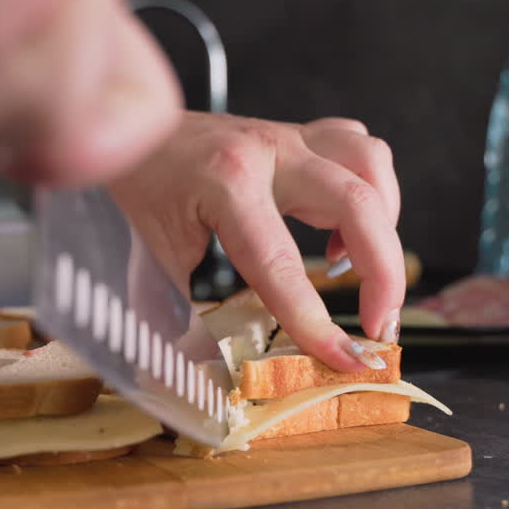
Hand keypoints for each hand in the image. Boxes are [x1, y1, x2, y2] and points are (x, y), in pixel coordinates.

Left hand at [110, 112, 404, 371]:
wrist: (123, 126)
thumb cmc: (135, 189)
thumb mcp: (149, 259)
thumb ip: (178, 320)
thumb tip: (197, 383)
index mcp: (226, 185)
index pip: (283, 266)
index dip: (317, 322)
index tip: (348, 361)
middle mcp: (267, 152)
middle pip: (357, 203)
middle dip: (384, 273)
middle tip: (378, 326)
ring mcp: (286, 136)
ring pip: (370, 164)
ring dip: (384, 222)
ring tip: (360, 269)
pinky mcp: (296, 133)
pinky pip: (359, 149)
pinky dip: (372, 190)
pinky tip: (345, 229)